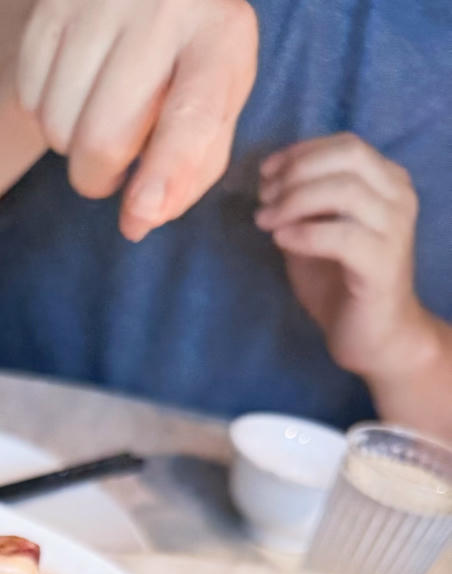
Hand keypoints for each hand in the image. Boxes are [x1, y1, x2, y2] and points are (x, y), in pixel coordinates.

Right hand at [17, 0, 258, 241]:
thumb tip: (138, 222)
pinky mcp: (51, 2)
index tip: (142, 212)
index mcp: (220, 37)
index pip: (191, 114)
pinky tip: (76, 85)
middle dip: (100, 177)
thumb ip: (190, 171)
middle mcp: (163, 7)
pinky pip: (27, 97)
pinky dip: (46, 111)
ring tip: (99, 109)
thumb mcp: (215, 104)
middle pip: (102, 140)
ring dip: (70, 144)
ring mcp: (100, 0)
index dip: (166, 170)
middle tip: (117, 161)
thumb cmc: (191, 57)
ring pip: (56, 127)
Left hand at [256, 134, 439, 381]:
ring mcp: (395, 228)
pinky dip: (304, 234)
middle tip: (264, 198)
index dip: (301, 153)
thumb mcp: (316, 237)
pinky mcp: (382, 263)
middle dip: (297, 172)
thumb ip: (302, 208)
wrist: (375, 339)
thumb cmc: (343, 288)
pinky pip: (340, 235)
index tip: (266, 172)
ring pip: (344, 191)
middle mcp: (398, 197)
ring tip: (266, 221)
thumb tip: (269, 184)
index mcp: (387, 183)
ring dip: (295, 201)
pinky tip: (280, 240)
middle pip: (347, 158)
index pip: (346, 146)